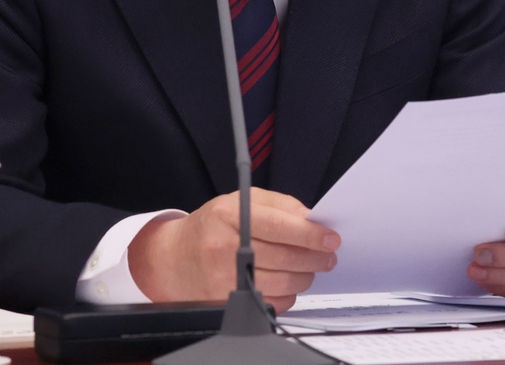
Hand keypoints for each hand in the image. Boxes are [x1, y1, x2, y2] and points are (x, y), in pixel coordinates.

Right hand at [128, 188, 339, 311]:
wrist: (173, 258)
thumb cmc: (211, 226)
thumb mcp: (240, 201)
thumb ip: (279, 205)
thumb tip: (311, 218)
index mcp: (230, 216)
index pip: (280, 226)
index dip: (310, 234)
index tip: (331, 238)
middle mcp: (225, 248)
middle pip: (286, 257)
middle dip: (315, 257)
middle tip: (328, 255)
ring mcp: (225, 279)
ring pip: (284, 283)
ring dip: (305, 276)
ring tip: (309, 267)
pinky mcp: (228, 302)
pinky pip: (273, 302)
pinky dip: (288, 293)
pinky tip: (287, 281)